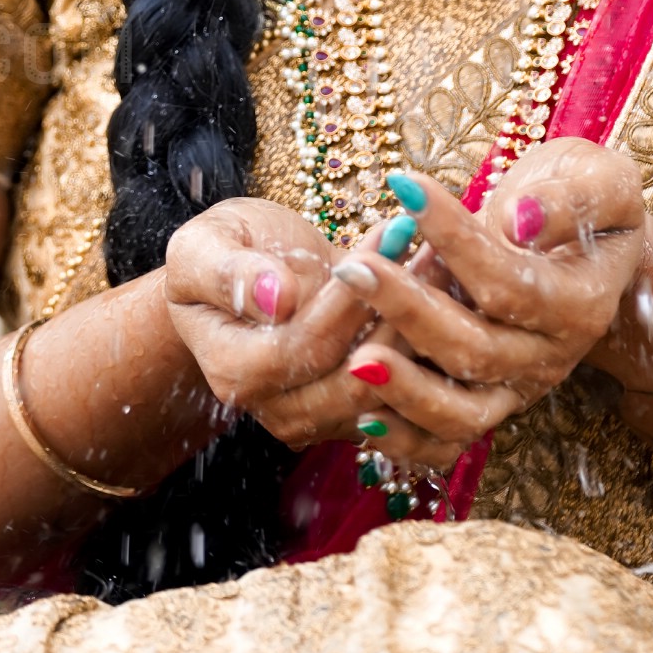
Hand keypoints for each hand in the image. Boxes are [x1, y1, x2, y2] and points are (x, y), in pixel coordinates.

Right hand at [163, 199, 484, 467]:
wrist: (247, 276)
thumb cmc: (220, 253)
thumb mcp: (205, 247)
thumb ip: (229, 272)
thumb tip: (275, 297)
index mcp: (234, 370)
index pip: (302, 348)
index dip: (348, 300)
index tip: (388, 234)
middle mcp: (275, 406)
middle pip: (352, 380)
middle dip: (398, 315)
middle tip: (436, 251)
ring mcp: (317, 417)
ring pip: (388, 396)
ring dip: (424, 333)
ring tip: (447, 267)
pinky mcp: (354, 412)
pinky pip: (403, 398)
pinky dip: (431, 354)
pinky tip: (447, 295)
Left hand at [323, 140, 647, 444]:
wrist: (589, 244)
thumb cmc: (585, 199)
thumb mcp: (600, 181)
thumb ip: (570, 199)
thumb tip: (520, 221)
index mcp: (581, 306)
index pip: (510, 281)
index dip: (457, 239)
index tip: (405, 188)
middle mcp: (550, 358)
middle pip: (476, 350)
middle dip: (408, 309)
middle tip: (353, 268)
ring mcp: (517, 389)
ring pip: (460, 413)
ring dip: (403, 387)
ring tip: (352, 357)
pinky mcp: (487, 405)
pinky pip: (445, 442)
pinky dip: (403, 437)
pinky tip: (359, 416)